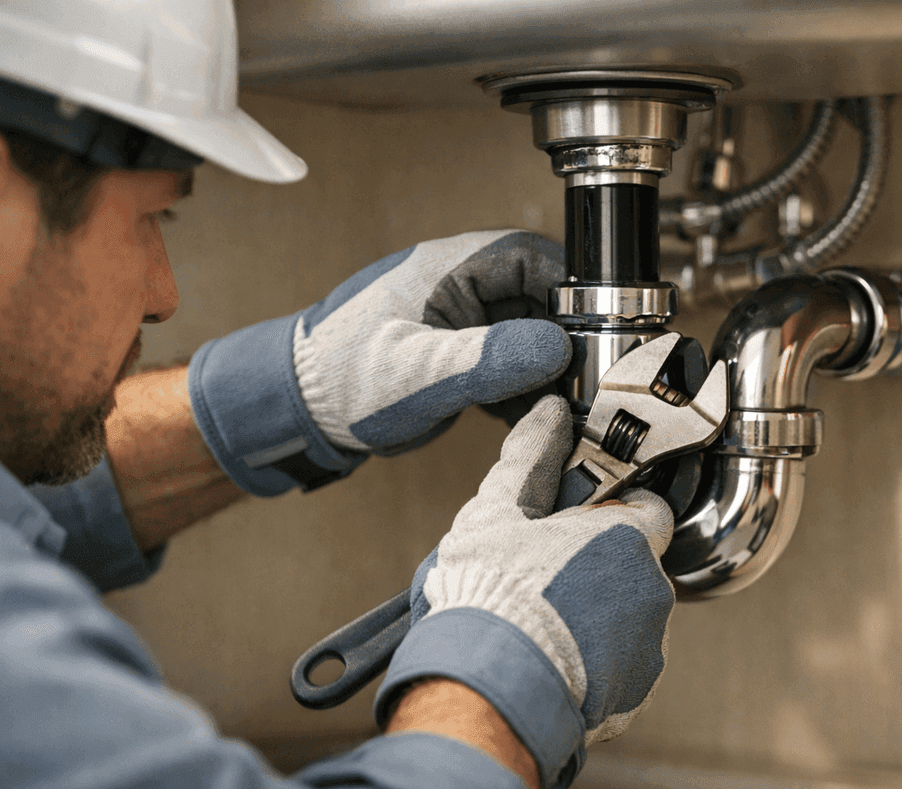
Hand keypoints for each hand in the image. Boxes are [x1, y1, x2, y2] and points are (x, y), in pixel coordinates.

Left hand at [294, 229, 569, 452]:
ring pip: (525, 335)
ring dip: (545, 370)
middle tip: (583, 379)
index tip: (599, 330)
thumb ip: (490, 359)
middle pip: (537, 298)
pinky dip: (521, 390)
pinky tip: (527, 417)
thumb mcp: (421, 372)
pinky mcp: (455, 355)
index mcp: (449, 268)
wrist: (302, 413)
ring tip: (559, 406)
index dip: (571, 292)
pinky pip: (504, 363)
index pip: (531, 257)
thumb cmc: (343, 381)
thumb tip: (557, 346)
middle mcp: (458, 287)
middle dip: (564, 338)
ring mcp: (457, 322)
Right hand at [374, 395, 675, 788]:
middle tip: (548, 576)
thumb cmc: (489, 599)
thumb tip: (547, 415)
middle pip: (636, 566)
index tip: (582, 523)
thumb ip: (530, 458)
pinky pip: (623, 668)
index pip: (649, 509)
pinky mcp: (636, 693)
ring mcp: (648, 646)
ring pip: (631, 618)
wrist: (485, 687)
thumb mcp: (496, 511)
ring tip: (543, 623)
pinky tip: (553, 658)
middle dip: (600, 568)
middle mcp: (650, 591)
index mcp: (625, 538)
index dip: (614, 512)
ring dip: (599, 617)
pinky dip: (596, 664)